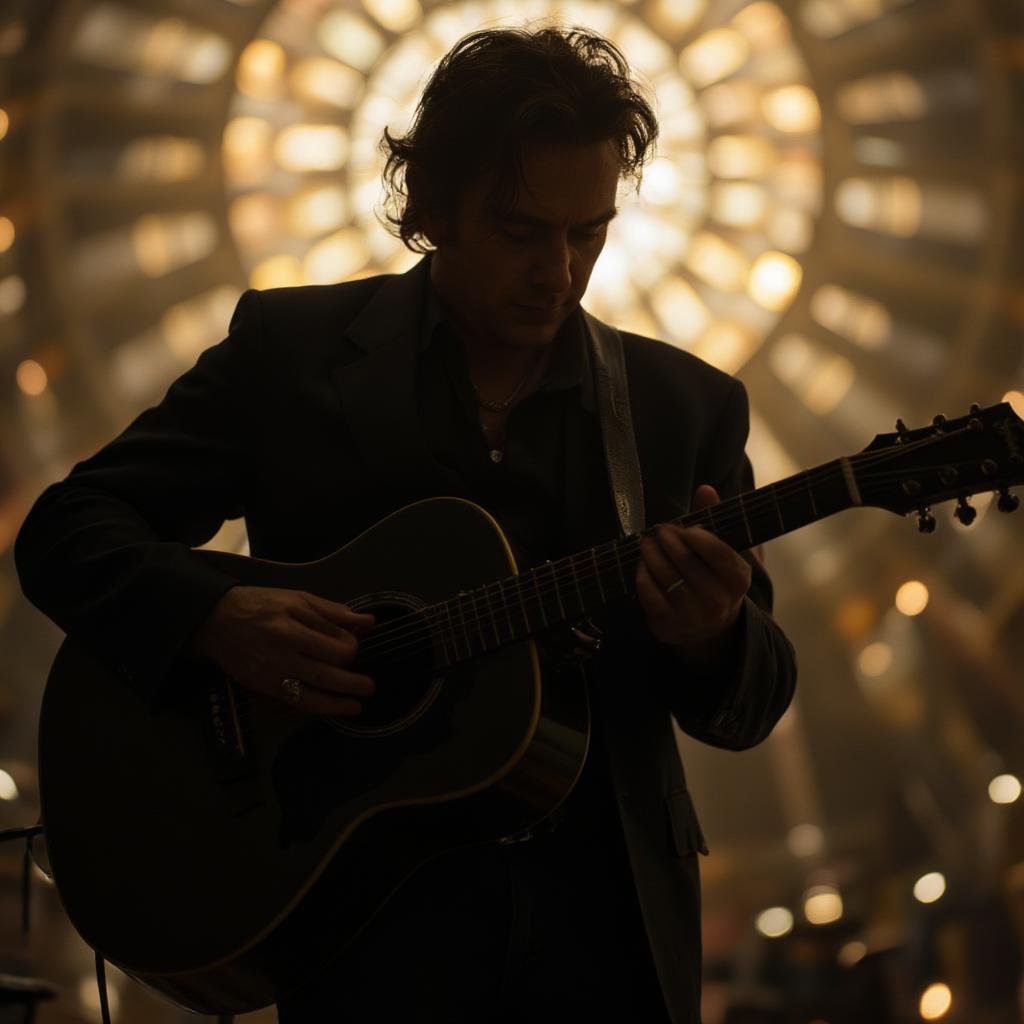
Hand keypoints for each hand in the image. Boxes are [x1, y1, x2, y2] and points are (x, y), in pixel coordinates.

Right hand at [190, 586, 374, 715]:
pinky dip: (320, 707)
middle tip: (370, 686)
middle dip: (355, 682)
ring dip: (341, 702)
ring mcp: (274, 673)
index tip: (351, 645)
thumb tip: (369, 622)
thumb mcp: (299, 599)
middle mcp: (285, 652)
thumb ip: (335, 612)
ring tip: (358, 704)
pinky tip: (335, 708)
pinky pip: (298, 702)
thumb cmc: (261, 605)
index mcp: (294, 626)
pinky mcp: (265, 687)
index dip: (351, 647)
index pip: (337, 646)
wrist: (217, 620)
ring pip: (315, 695)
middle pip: (330, 673)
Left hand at [636, 485, 751, 658]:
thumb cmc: (714, 578)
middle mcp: (718, 601)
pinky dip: (642, 574)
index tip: (686, 527)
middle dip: (668, 540)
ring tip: (646, 542)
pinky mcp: (667, 625)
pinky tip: (643, 565)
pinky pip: (648, 592)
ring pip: (665, 575)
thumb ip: (713, 519)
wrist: (709, 627)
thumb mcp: (723, 552)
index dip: (699, 537)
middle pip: (686, 561)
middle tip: (659, 529)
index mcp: (738, 579)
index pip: (719, 554)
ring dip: (651, 553)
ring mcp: (692, 616)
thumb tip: (705, 489)